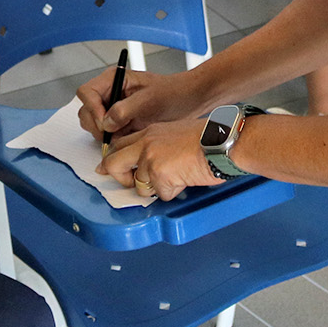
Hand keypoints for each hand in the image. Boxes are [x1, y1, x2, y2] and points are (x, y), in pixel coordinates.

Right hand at [76, 65, 208, 139]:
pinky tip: (127, 139)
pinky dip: (111, 140)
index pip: (87, 92)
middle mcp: (110, 93)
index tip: (104, 122)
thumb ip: (125, 109)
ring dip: (103, 134)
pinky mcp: (119, 123)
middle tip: (112, 134)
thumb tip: (107, 122)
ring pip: (93, 124)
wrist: (190, 102)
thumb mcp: (149, 99)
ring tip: (123, 135)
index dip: (92, 108)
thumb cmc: (173, 93)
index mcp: (114, 79)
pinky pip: (106, 134)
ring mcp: (114, 108)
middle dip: (96, 124)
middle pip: (86, 110)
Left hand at [98, 117, 221, 200]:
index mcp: (149, 133)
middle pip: (113, 164)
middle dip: (120, 178)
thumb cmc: (208, 136)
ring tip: (177, 175)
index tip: (106, 167)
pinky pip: (161, 195)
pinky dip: (174, 192)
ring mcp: (151, 160)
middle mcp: (146, 144)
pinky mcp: (160, 176)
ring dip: (157, 188)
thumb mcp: (175, 132)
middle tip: (131, 183)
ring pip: (140, 186)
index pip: (119, 145)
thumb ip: (158, 145)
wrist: (222, 141)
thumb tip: (151, 161)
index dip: (111, 159)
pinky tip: (186, 178)